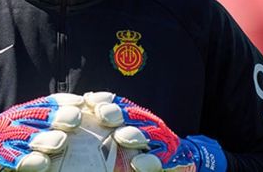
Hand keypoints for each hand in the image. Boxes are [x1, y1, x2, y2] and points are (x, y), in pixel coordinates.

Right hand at [0, 93, 82, 171]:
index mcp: (23, 114)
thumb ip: (48, 126)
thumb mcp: (26, 130)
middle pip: (38, 116)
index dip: (63, 101)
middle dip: (57, 116)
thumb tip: (79, 119)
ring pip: (25, 136)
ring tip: (61, 141)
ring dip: (43, 138)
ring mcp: (2, 137)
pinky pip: (9, 157)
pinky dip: (24, 160)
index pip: (45, 104)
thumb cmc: (4, 145)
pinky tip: (40, 164)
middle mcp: (13, 121)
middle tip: (76, 118)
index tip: (82, 101)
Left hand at [84, 92, 226, 171]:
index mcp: (134, 116)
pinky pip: (162, 158)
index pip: (118, 103)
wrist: (184, 159)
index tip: (88, 99)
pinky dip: (150, 161)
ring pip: (147, 133)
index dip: (104, 99)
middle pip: (131, 114)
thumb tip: (79, 114)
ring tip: (121, 136)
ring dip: (134, 133)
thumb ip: (107, 127)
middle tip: (101, 113)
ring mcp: (161, 139)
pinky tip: (138, 163)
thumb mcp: (127, 133)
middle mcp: (148, 123)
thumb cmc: (144, 148)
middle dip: (116, 112)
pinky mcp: (173, 155)